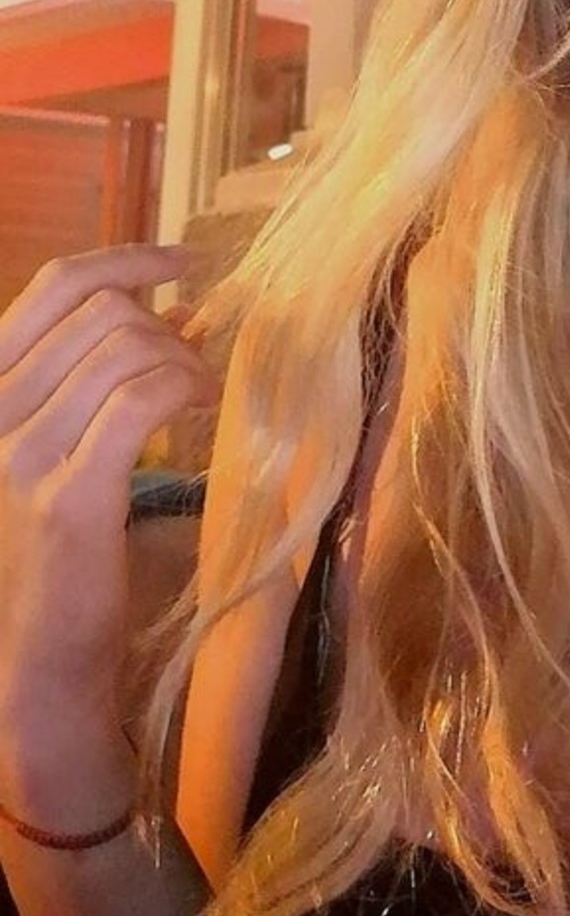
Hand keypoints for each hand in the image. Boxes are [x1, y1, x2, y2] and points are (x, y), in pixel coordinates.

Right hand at [0, 245, 219, 773]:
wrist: (43, 656)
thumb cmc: (67, 548)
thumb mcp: (67, 442)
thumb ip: (97, 374)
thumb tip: (169, 305)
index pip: (54, 285)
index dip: (126, 259)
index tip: (182, 261)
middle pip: (103, 313)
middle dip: (167, 326)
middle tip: (195, 366)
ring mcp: (22, 453)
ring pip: (126, 350)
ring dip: (183, 361)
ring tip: (200, 396)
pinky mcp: (68, 496)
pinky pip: (140, 400)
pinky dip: (183, 390)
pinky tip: (201, 411)